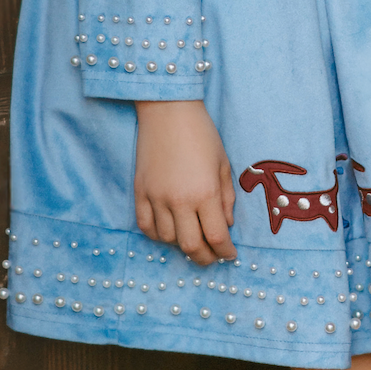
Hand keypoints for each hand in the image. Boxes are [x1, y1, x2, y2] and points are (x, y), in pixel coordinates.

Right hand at [134, 99, 236, 266]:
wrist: (168, 111)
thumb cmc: (202, 134)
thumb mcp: (223, 164)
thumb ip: (226, 198)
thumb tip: (227, 224)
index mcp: (205, 193)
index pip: (216, 237)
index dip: (225, 251)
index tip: (230, 255)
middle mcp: (179, 200)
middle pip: (191, 246)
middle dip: (206, 258)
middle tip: (213, 257)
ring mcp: (156, 197)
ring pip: (167, 239)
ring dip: (181, 245)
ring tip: (192, 239)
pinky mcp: (140, 192)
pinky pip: (145, 226)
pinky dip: (157, 235)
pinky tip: (168, 232)